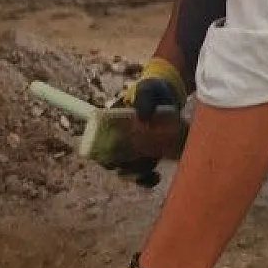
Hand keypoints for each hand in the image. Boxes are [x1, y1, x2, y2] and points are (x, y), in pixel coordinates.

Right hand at [108, 57, 189, 185]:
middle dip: (126, 169)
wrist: (169, 95)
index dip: (104, 158)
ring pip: (130, 170)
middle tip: (140, 165)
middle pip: (115, 162)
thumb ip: (144, 97)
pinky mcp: (149, 154)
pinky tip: (157, 176)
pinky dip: (148, 179)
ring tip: (153, 173)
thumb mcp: (148, 89)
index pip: (99, 146)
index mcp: (111, 125)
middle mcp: (120, 139)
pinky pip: (144, 173)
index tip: (116, 161)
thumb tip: (142, 118)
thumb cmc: (153, 90)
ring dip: (139, 175)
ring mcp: (135, 148)